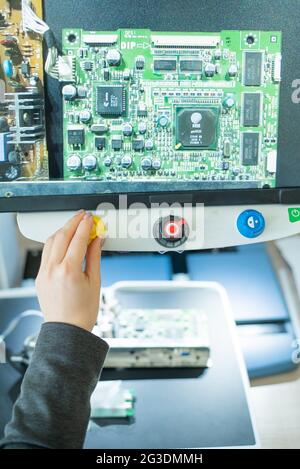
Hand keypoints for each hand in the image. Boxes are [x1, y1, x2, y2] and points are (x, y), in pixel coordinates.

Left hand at [36, 211, 103, 331]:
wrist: (67, 330)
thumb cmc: (83, 312)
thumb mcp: (95, 281)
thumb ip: (94, 256)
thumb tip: (97, 239)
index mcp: (69, 271)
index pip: (78, 239)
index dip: (86, 225)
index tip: (91, 218)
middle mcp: (53, 270)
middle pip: (62, 236)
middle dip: (73, 222)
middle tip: (83, 216)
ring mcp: (44, 273)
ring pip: (51, 242)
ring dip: (63, 230)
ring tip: (74, 225)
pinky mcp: (40, 276)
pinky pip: (46, 253)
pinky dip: (55, 242)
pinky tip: (64, 240)